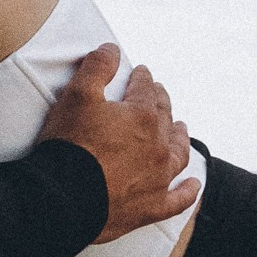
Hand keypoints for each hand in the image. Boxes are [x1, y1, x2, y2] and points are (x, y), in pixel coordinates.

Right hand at [38, 44, 198, 241]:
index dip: (143, 78)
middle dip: (161, 102)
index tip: (141, 73)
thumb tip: (112, 49)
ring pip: (179, 154)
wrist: (63, 197)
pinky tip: (193, 185)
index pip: (146, 89)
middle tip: (158, 95)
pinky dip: (187, 191)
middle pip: (165, 118)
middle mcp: (158, 146)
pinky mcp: (151, 207)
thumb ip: (97, 67)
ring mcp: (158, 178)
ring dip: (181, 139)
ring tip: (181, 130)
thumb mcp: (77, 95)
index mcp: (143, 116)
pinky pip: (178, 199)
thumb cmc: (69, 145)